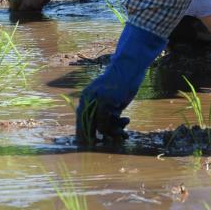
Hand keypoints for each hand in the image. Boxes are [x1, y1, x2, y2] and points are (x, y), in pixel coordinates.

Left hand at [74, 21, 165, 144]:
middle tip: (104, 143)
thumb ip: (105, 113)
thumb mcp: (112, 99)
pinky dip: (116, 128)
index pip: (81, 120)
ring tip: (123, 132)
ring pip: (98, 127)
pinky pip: (105, 124)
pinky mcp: (104, 102)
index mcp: (86, 98)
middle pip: (86, 126)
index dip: (84, 133)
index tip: (92, 143)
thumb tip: (102, 132)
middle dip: (94, 138)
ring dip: (112, 133)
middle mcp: (87, 100)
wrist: (129, 66)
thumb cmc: (123, 83)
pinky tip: (127, 121)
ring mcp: (95, 101)